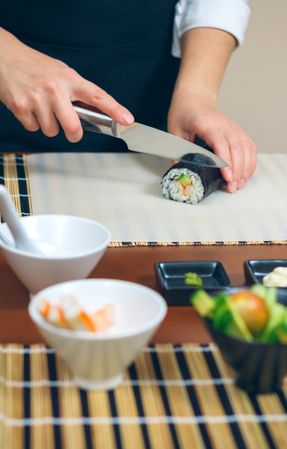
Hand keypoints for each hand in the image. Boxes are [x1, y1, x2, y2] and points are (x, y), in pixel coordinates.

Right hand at [0, 28, 133, 141]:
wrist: (5, 57)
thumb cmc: (36, 67)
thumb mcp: (62, 73)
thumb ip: (76, 92)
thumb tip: (94, 112)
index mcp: (69, 79)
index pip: (97, 95)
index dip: (115, 109)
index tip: (127, 120)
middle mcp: (55, 89)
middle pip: (72, 127)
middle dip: (74, 134)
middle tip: (73, 132)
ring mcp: (37, 99)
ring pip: (51, 131)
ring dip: (49, 125)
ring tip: (43, 108)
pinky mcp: (21, 108)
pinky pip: (34, 129)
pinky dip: (33, 123)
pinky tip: (30, 108)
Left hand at [168, 90, 256, 192]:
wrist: (194, 98)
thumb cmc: (183, 114)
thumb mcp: (174, 132)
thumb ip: (177, 153)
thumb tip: (180, 173)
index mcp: (205, 124)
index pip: (220, 143)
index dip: (225, 161)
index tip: (227, 177)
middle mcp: (223, 124)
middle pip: (237, 147)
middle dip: (237, 170)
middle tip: (232, 187)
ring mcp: (233, 126)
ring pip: (246, 147)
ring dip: (245, 168)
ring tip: (239, 185)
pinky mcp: (238, 131)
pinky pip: (249, 146)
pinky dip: (250, 161)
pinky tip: (245, 174)